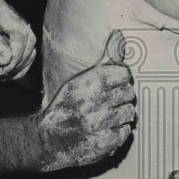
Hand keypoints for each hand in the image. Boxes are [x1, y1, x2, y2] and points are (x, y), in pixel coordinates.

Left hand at [0, 0, 37, 79]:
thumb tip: (8, 59)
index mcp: (0, 11)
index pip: (21, 33)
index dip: (17, 53)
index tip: (4, 68)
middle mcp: (8, 17)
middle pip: (28, 40)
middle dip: (18, 60)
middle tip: (1, 74)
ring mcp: (8, 28)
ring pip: (26, 48)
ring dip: (18, 65)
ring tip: (0, 75)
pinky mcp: (5, 39)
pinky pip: (19, 53)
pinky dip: (16, 66)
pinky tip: (3, 75)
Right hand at [38, 29, 136, 171]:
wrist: (48, 140)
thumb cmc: (66, 106)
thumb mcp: (79, 80)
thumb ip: (104, 60)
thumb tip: (119, 35)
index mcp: (90, 83)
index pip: (124, 74)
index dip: (120, 78)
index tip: (114, 83)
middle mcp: (96, 102)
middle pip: (128, 93)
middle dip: (121, 96)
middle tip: (109, 101)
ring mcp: (100, 124)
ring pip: (129, 112)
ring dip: (121, 114)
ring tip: (107, 115)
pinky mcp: (104, 143)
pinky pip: (126, 131)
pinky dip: (119, 130)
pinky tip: (107, 128)